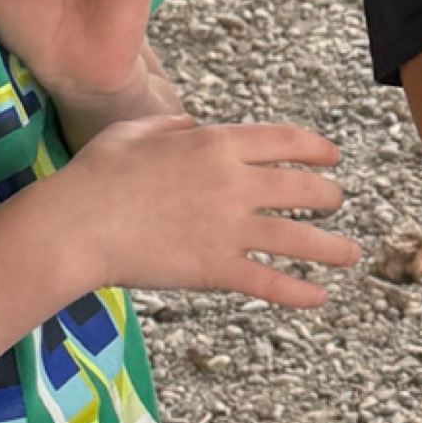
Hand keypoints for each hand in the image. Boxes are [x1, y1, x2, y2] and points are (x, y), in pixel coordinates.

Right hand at [61, 111, 359, 305]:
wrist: (72, 226)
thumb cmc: (95, 176)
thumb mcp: (134, 131)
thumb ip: (172, 127)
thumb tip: (192, 126)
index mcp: (217, 144)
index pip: (289, 141)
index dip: (319, 149)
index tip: (332, 157)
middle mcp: (234, 183)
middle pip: (307, 189)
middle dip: (330, 197)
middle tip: (334, 203)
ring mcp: (229, 228)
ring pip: (303, 239)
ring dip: (333, 248)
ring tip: (349, 254)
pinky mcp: (216, 268)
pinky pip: (271, 282)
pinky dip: (300, 292)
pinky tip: (319, 296)